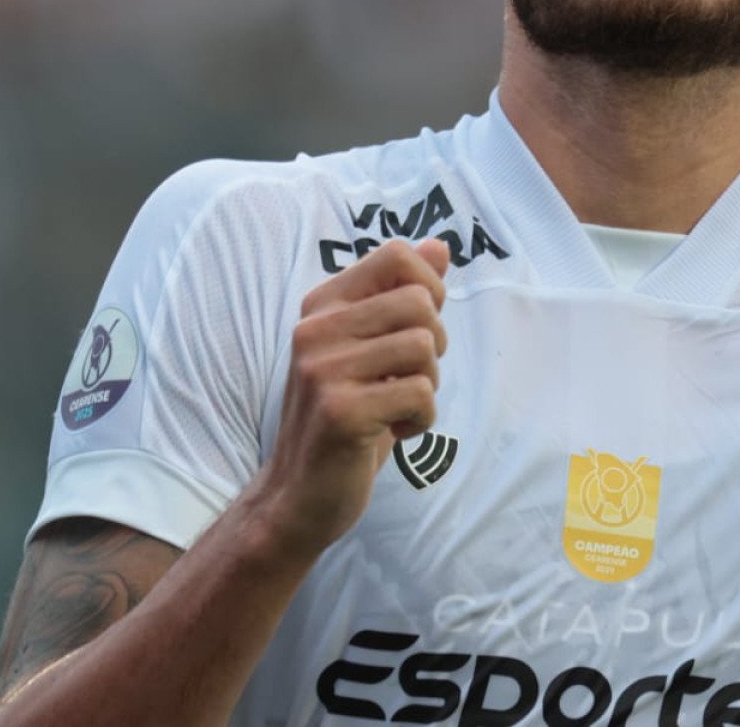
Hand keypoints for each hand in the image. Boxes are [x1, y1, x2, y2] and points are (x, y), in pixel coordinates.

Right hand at [255, 238, 450, 557]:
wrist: (299, 494)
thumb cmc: (346, 415)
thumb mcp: (373, 348)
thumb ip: (402, 295)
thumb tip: (440, 244)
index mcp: (322, 305)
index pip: (397, 254)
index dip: (429, 287)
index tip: (419, 328)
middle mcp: (316, 329)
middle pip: (420, 303)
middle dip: (434, 346)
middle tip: (406, 378)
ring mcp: (322, 369)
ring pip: (425, 347)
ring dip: (427, 386)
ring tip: (395, 406)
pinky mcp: (340, 410)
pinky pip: (420, 394)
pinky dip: (420, 420)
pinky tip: (389, 432)